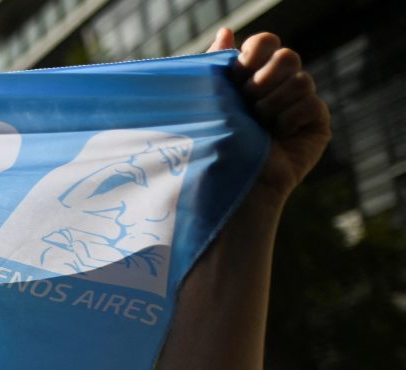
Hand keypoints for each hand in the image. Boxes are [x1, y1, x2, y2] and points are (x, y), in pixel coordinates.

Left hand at [208, 28, 330, 202]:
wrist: (229, 183)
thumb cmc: (212, 147)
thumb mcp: (208, 101)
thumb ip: (216, 66)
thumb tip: (227, 31)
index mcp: (251, 78)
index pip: (265, 44)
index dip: (254, 53)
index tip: (237, 73)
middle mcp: (277, 89)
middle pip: (287, 56)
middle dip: (263, 79)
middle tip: (247, 102)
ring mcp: (299, 105)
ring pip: (301, 79)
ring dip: (273, 103)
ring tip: (258, 126)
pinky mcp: (315, 124)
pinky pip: (311, 103)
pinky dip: (289, 119)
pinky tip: (275, 137)